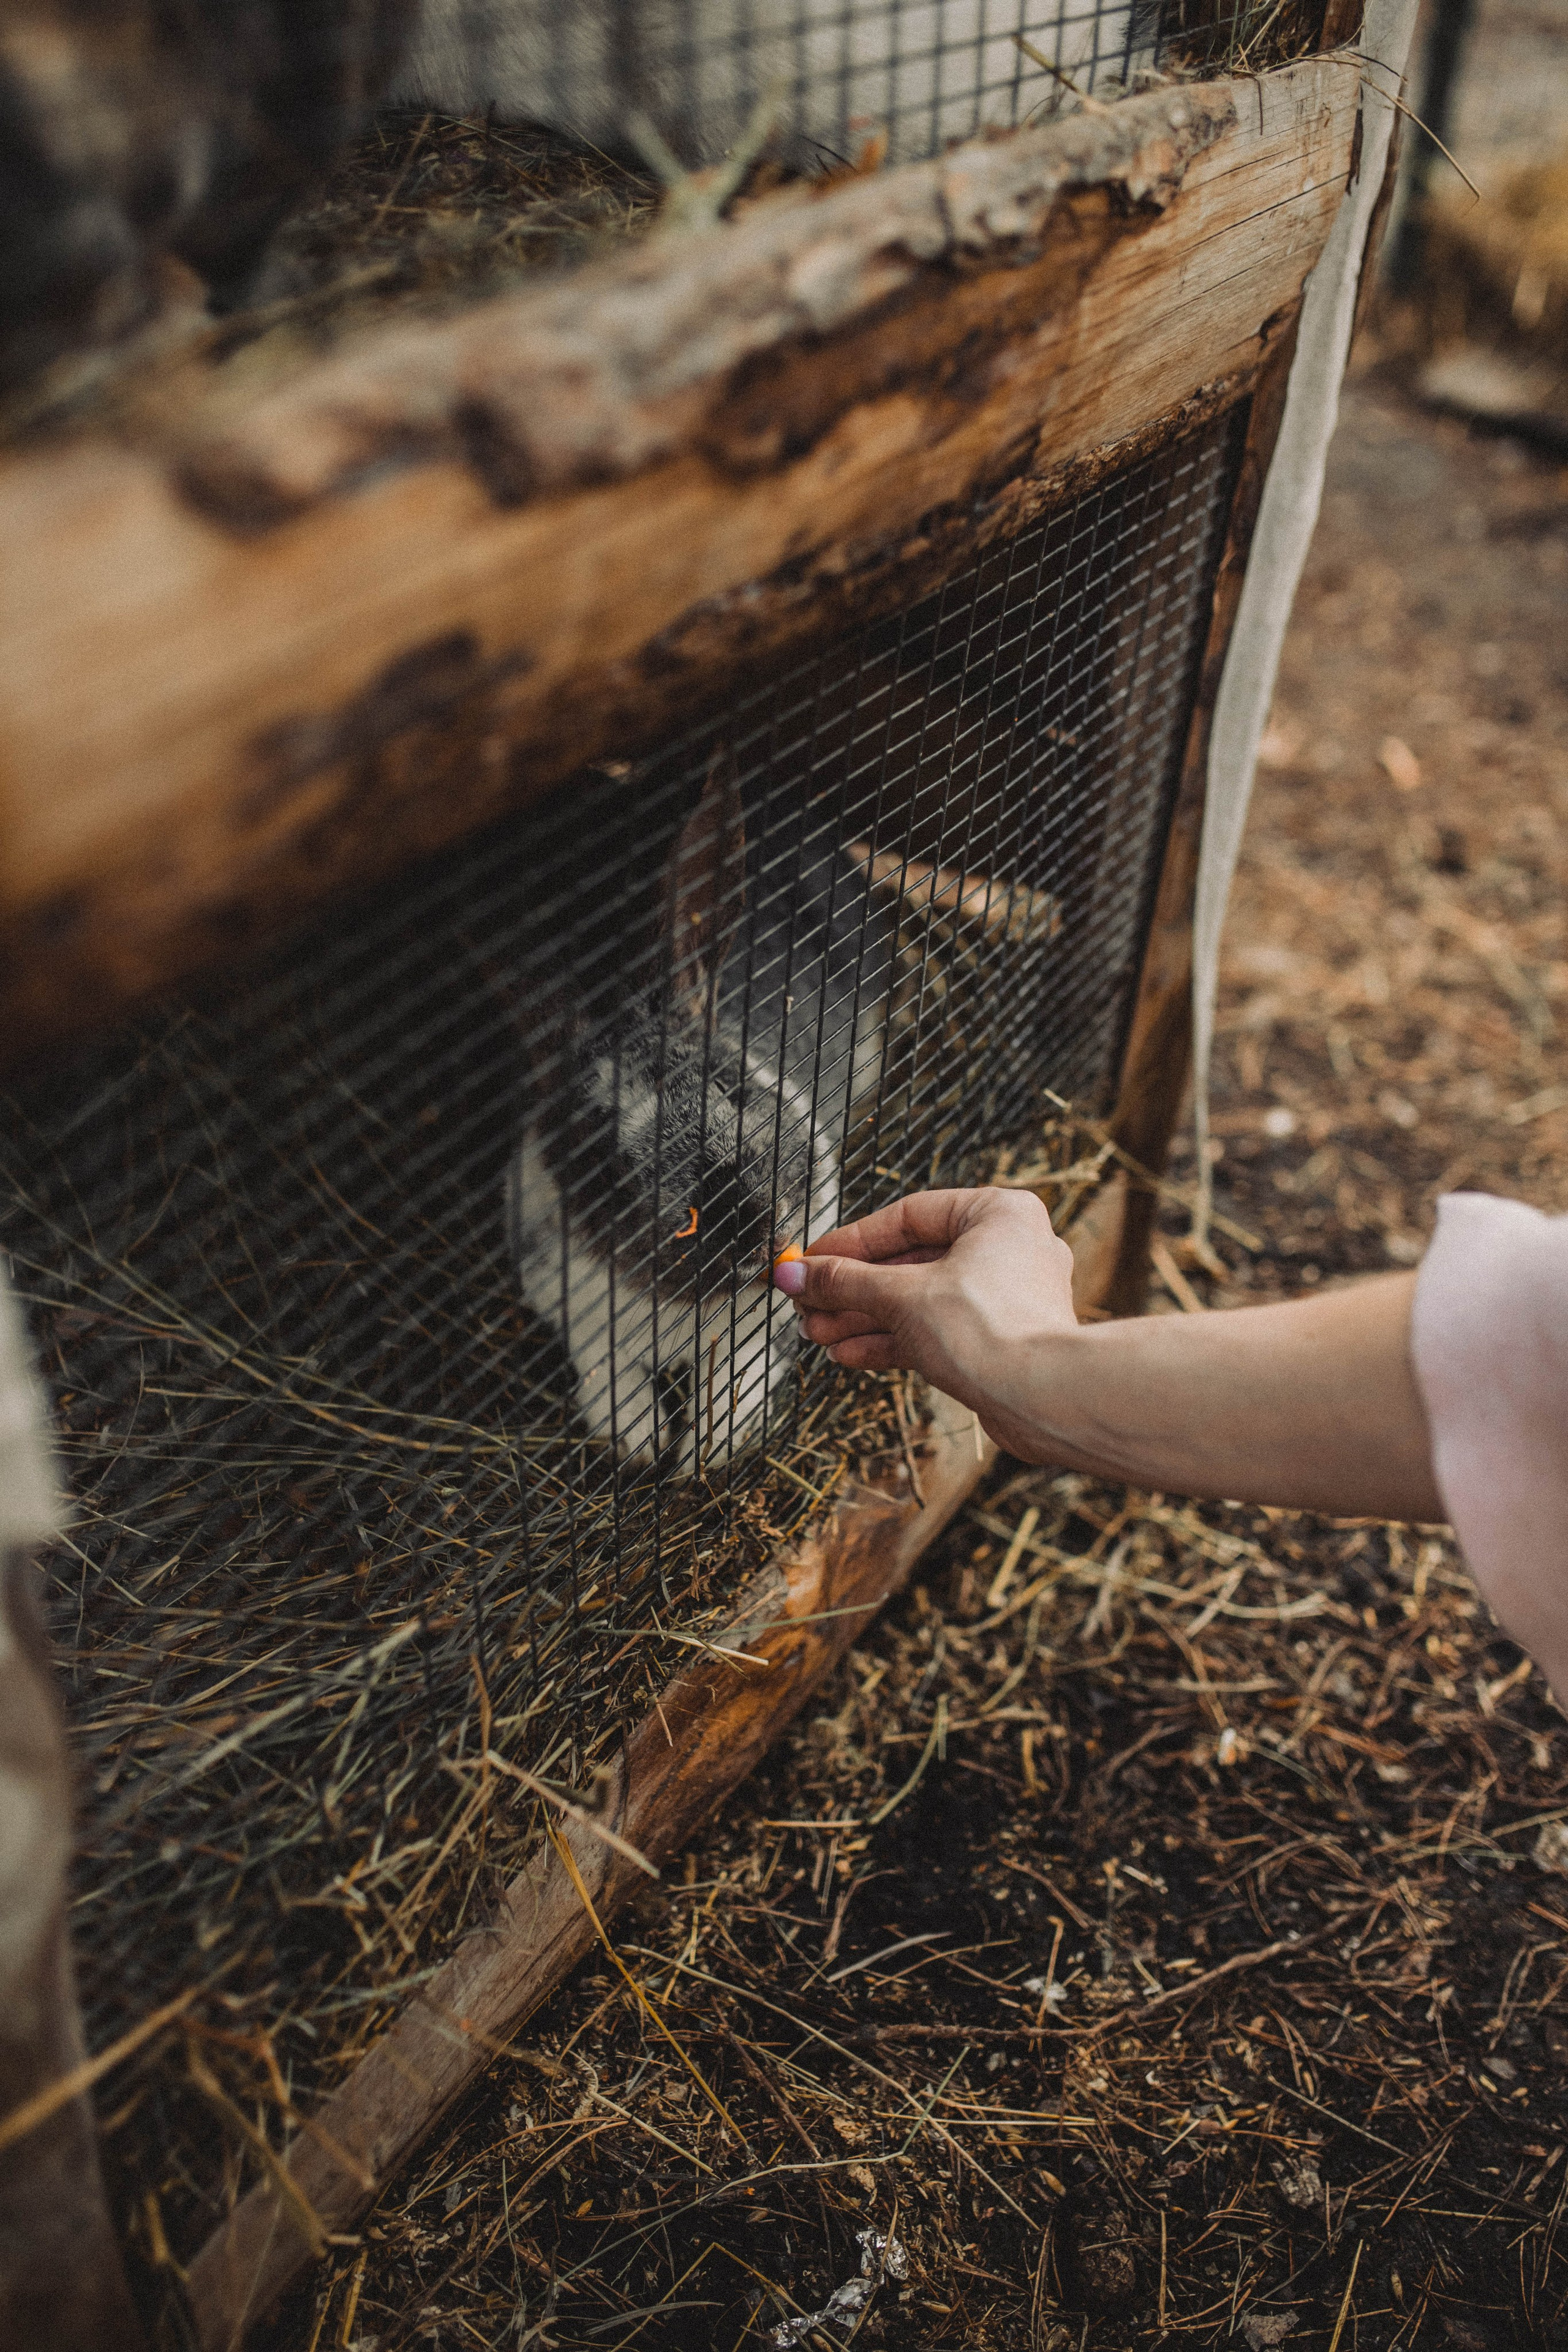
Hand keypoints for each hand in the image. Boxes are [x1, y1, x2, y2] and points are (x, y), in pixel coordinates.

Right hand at [774, 1188, 1078, 1458]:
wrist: (1042, 1400)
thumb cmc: (993, 1332)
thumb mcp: (901, 1295)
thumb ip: (845, 1281)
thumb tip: (796, 1273)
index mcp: (999, 1213)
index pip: (908, 1216)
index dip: (851, 1242)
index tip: (811, 1261)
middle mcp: (1009, 1249)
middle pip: (911, 1261)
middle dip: (853, 1288)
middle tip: (808, 1302)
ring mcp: (1007, 1297)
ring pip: (921, 1299)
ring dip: (865, 1317)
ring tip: (818, 1332)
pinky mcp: (1000, 1340)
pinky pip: (937, 1330)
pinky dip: (894, 1339)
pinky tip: (849, 1351)